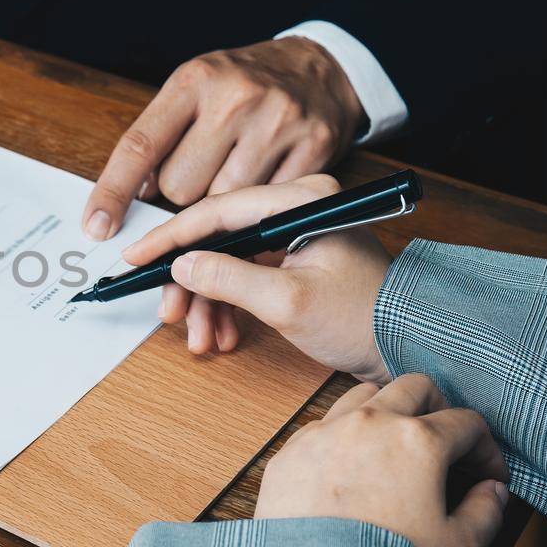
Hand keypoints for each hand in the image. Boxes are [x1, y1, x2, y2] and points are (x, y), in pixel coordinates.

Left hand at [82, 37, 362, 238]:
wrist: (318, 67)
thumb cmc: (241, 85)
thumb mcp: (193, 91)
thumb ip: (159, 138)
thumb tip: (136, 196)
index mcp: (194, 81)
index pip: (140, 146)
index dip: (113, 192)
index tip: (96, 227)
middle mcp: (235, 99)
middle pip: (179, 188)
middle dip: (182, 190)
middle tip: (205, 164)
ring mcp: (277, 123)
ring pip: (221, 203)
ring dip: (221, 199)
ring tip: (237, 165)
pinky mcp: (314, 148)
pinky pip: (265, 205)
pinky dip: (259, 202)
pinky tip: (267, 172)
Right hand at [121, 175, 392, 381]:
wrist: (409, 345)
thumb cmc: (364, 318)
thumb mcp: (288, 302)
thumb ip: (228, 279)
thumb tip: (181, 267)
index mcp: (303, 200)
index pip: (218, 211)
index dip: (171, 238)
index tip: (137, 258)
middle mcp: (297, 207)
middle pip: (218, 237)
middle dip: (190, 283)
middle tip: (169, 314)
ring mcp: (294, 232)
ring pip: (226, 260)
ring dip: (207, 302)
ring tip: (201, 338)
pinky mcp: (293, 256)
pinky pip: (244, 274)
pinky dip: (227, 306)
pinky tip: (222, 334)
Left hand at [256, 375, 509, 546]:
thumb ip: (487, 512)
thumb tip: (493, 491)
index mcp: (418, 441)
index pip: (466, 422)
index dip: (486, 448)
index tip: (487, 474)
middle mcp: (370, 423)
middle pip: (414, 388)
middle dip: (438, 409)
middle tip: (445, 442)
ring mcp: (325, 432)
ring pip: (363, 395)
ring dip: (387, 411)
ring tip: (394, 446)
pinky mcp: (291, 451)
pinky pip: (322, 425)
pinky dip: (343, 437)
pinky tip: (349, 468)